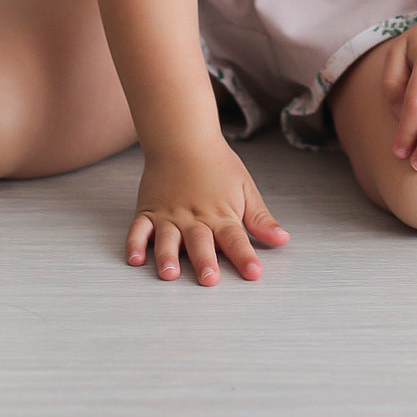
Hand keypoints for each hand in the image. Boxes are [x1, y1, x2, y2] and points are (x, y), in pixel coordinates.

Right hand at [126, 135, 289, 283]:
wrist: (184, 137)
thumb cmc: (216, 164)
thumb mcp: (245, 188)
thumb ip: (260, 219)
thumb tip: (282, 239)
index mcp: (220, 214)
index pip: (236, 239)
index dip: (245, 257)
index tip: (253, 274)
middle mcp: (194, 218)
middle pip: (201, 243)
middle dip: (205, 262)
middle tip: (209, 279)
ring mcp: (169, 215)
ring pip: (167, 239)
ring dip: (168, 257)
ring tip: (169, 273)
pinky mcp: (148, 211)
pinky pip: (139, 229)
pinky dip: (135, 244)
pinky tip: (134, 258)